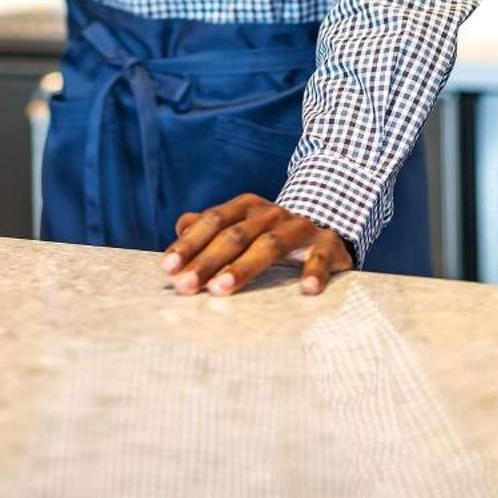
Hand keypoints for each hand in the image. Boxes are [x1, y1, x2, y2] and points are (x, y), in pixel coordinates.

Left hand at [161, 193, 353, 297]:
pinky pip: (321, 256)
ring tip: (222, 289)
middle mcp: (270, 213)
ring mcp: (299, 226)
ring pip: (269, 244)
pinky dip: (314, 271)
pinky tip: (306, 290)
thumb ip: (210, 227)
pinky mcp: (328, 243)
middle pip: (235, 235)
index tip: (168, 269)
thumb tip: (179, 228)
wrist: (329, 222)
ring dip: (244, 267)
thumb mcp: (242, 225)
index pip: (212, 221)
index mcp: (246, 207)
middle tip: (186, 287)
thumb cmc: (272, 232)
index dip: (189, 244)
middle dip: (207, 261)